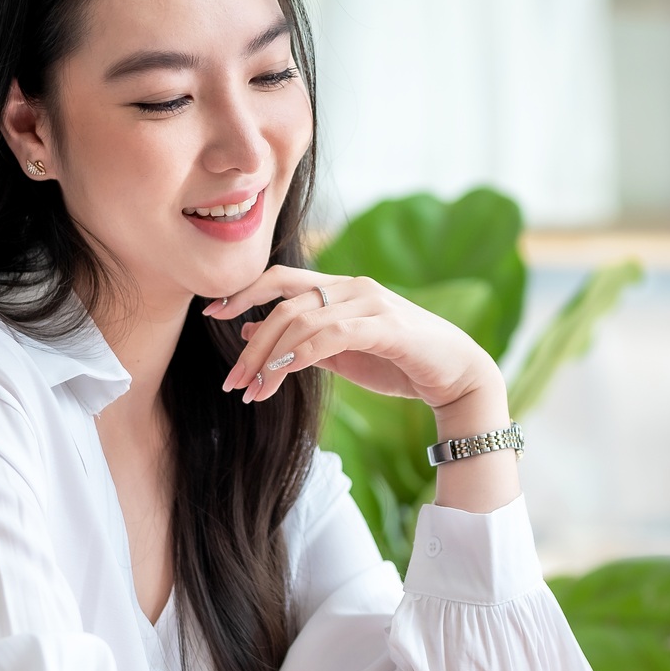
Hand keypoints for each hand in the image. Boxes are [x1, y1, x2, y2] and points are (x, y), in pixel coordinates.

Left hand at [206, 264, 519, 513]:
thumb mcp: (341, 352)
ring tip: (252, 392)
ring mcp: (370, 303)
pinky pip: (330, 336)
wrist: (456, 377)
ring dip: (269, 359)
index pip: (281, 278)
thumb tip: (254, 329)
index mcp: (340, 288)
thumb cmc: (400, 363)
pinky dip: (299, 355)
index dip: (244, 292)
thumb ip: (303, 340)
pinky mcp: (386, 327)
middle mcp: (352, 287)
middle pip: (283, 301)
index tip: (213, 315)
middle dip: (250, 343)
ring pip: (301, 320)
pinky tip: (281, 377)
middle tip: (231, 381)